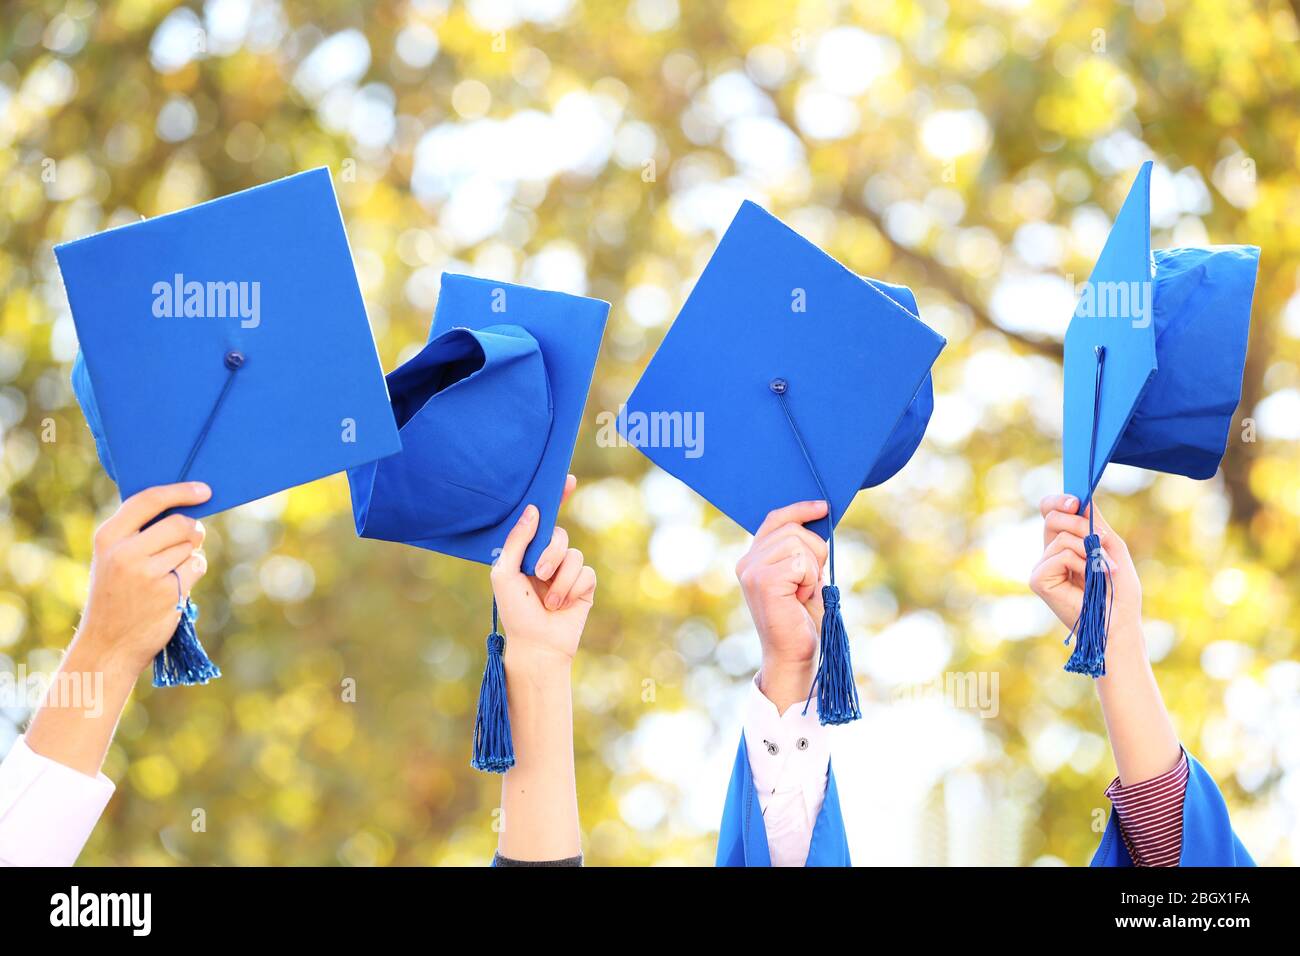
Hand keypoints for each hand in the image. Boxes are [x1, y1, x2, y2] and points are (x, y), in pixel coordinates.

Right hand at [78, 482, 210, 674]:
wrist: (108, 643)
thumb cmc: (116, 595)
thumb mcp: (113, 558)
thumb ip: (139, 532)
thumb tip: (185, 509)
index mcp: (108, 537)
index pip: (149, 500)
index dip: (180, 491)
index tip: (204, 490)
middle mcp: (125, 552)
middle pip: (181, 524)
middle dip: (193, 531)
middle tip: (189, 540)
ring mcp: (147, 573)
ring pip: (191, 547)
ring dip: (189, 556)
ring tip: (167, 574)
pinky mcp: (168, 592)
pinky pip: (196, 566)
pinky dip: (193, 572)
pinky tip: (175, 586)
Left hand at [491, 476, 595, 673]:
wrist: (537, 645)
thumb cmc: (515, 611)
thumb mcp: (505, 572)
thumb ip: (517, 541)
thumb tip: (534, 510)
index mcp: (528, 551)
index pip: (544, 519)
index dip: (556, 497)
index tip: (566, 479)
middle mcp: (549, 558)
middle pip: (560, 535)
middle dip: (550, 553)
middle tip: (538, 573)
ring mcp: (567, 572)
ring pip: (574, 555)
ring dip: (559, 579)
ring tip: (549, 601)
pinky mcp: (584, 586)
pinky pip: (586, 573)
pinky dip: (572, 589)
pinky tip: (563, 606)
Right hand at [735, 500, 828, 711]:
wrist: (794, 654)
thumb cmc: (802, 618)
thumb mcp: (803, 577)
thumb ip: (802, 551)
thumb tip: (818, 518)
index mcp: (753, 559)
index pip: (775, 520)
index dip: (800, 510)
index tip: (823, 507)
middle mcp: (747, 562)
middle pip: (792, 529)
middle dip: (815, 551)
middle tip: (811, 580)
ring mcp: (752, 571)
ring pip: (798, 544)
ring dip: (812, 569)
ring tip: (803, 592)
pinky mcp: (763, 582)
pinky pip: (800, 563)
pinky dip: (810, 581)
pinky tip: (801, 599)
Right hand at [1029, 493, 1142, 651]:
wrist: (1120, 623)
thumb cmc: (1119, 592)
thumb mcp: (1112, 548)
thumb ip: (1095, 523)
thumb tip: (1079, 500)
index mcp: (1065, 546)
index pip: (1051, 513)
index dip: (1058, 501)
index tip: (1075, 500)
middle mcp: (1050, 555)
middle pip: (1052, 518)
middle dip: (1080, 523)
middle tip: (1099, 540)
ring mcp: (1042, 567)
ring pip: (1061, 537)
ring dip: (1089, 550)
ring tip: (1102, 570)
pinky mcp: (1038, 580)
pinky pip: (1060, 554)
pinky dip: (1081, 564)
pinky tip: (1089, 580)